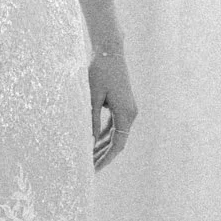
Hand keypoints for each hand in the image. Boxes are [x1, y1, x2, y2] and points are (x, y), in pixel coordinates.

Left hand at [89, 46, 136, 170]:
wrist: (110, 51)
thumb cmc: (99, 72)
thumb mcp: (93, 97)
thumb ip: (92, 120)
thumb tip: (91, 141)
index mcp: (126, 113)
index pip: (118, 144)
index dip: (106, 158)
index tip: (94, 169)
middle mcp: (131, 113)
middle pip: (118, 141)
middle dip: (104, 155)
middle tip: (89, 168)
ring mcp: (128, 109)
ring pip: (117, 134)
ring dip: (104, 145)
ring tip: (89, 158)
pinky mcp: (123, 104)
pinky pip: (115, 124)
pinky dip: (105, 134)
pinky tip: (94, 142)